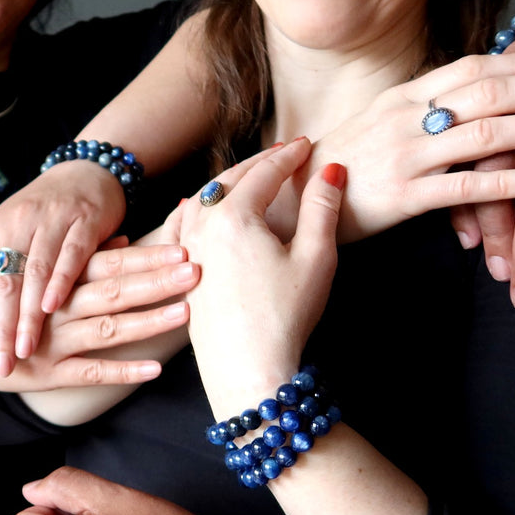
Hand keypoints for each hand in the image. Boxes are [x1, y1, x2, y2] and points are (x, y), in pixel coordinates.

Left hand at [0, 161, 125, 374]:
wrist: (87, 171)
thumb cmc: (45, 208)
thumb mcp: (8, 228)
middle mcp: (18, 223)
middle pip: (3, 282)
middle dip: (1, 328)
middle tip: (2, 364)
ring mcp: (52, 221)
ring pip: (34, 273)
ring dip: (28, 315)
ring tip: (26, 349)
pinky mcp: (85, 220)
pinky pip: (71, 254)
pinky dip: (60, 281)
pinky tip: (52, 308)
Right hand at [0, 244, 197, 391]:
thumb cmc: (4, 303)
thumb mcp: (37, 274)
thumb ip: (83, 261)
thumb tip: (124, 243)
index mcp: (58, 279)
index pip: (110, 262)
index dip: (147, 255)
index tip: (183, 247)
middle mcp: (58, 307)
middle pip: (115, 290)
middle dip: (157, 281)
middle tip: (196, 271)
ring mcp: (54, 341)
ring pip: (108, 329)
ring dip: (148, 321)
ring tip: (185, 312)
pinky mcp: (49, 374)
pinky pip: (91, 373)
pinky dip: (123, 371)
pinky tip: (154, 370)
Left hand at [178, 139, 344, 414]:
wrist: (247, 370)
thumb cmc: (285, 317)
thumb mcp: (316, 259)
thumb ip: (322, 208)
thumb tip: (331, 170)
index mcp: (235, 217)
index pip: (264, 172)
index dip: (289, 156)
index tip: (307, 145)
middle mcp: (203, 228)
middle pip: (229, 180)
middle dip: (259, 163)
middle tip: (284, 153)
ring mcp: (187, 251)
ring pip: (202, 201)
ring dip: (228, 182)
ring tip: (250, 176)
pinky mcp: (183, 274)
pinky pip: (183, 226)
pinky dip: (196, 208)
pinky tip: (196, 206)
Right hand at [303, 52, 514, 242]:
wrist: (289, 202)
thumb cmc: (338, 167)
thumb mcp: (377, 124)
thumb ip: (419, 110)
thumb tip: (466, 100)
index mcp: (402, 97)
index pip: (472, 68)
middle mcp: (405, 118)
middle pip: (488, 92)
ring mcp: (403, 157)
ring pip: (483, 133)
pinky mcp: (401, 197)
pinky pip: (462, 187)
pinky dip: (505, 183)